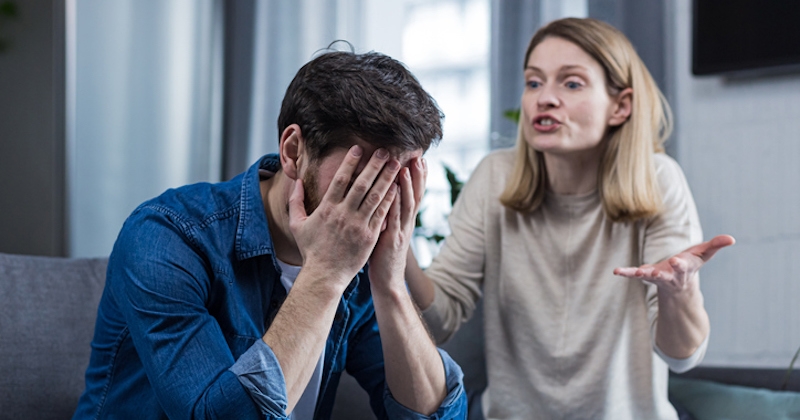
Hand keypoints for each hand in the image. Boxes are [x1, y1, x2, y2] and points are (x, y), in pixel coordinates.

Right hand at [289, 146, 401, 288]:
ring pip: (375, 196)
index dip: (349, 163)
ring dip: (386, 178)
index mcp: (327, 209)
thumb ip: (295, 202)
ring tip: (395, 164)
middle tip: (384, 150)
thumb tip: (296, 182)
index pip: (340, 180)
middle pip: (361, 184)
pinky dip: (390, 199)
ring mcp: (359, 225)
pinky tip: (397, 187)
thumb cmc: (311, 251)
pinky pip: (382, 214)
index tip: (358, 149)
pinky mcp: (370, 236)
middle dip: (374, 165)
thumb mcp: (297, 225)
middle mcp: (344, 214)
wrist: (324, 276)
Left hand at [368, 157, 426, 293]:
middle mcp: (406, 224)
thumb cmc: (383, 257)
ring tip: (405, 167)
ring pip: (406, 204)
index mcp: (405, 221)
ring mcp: (401, 231)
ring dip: (407, 185)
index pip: (414, 194)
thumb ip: (388, 216)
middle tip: (419, 156)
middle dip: (417, 176)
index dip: (418, 177)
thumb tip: (384, 198)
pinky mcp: (392, 239)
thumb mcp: (388, 232)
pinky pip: (394, 217)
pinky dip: (394, 203)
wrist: (388, 282)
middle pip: (415, 195)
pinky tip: (393, 190)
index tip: (420, 159)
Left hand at [613, 234, 734, 293]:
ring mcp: (657, 277)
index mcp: (684, 269)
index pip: (684, 266)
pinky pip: (634, 274)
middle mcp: (670, 275)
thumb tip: (731, 238)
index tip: (677, 260)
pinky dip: (626, 272)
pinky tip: (616, 271)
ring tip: (634, 273)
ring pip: (649, 277)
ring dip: (642, 275)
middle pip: (667, 275)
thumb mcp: (704, 254)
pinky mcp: (645, 275)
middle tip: (656, 272)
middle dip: (662, 273)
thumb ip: (716, 245)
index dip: (680, 264)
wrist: (679, 284)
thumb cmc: (692, 264)